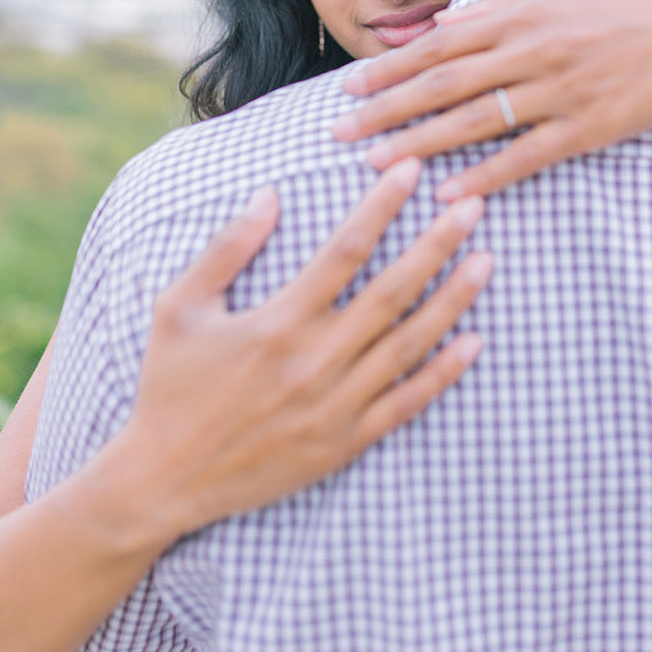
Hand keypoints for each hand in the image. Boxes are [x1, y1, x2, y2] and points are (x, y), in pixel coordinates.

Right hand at [117, 158, 489, 538]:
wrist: (164, 481)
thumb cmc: (170, 385)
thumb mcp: (180, 307)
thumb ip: (227, 248)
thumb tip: (270, 193)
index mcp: (279, 321)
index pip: (345, 250)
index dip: (382, 206)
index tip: (411, 170)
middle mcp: (315, 361)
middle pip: (393, 291)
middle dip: (437, 244)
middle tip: (473, 205)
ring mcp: (335, 405)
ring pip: (409, 344)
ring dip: (452, 300)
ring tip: (486, 261)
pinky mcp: (345, 443)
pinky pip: (405, 403)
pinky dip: (443, 373)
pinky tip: (474, 341)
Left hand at [334, 0, 651, 198]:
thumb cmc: (630, 4)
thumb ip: (499, 9)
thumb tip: (445, 24)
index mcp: (522, 12)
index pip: (437, 45)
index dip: (389, 69)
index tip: (348, 89)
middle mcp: (533, 48)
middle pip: (441, 84)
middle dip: (383, 110)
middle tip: (336, 135)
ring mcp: (561, 89)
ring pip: (475, 121)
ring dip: (419, 144)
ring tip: (374, 165)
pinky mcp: (591, 126)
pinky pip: (527, 155)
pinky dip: (485, 174)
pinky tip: (449, 192)